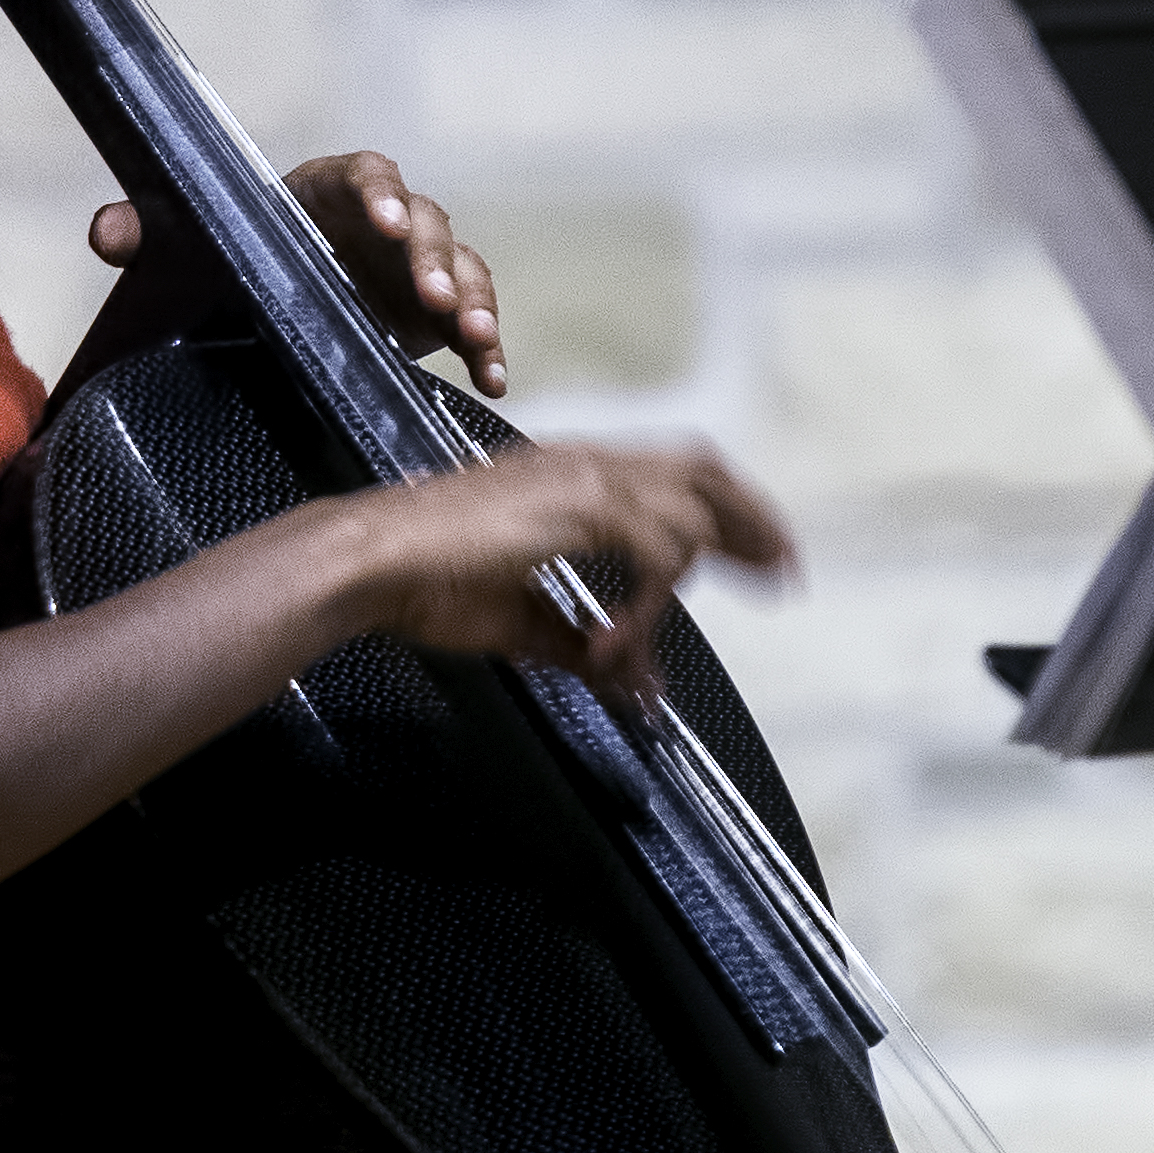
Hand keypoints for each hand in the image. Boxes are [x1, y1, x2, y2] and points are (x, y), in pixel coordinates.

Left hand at [93, 149, 504, 394]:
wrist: (262, 302)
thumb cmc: (234, 259)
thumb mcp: (190, 249)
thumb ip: (149, 234)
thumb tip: (108, 232)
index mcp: (328, 191)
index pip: (367, 174)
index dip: (381, 193)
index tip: (385, 221)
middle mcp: (383, 222)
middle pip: (426, 223)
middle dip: (432, 258)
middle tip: (430, 296)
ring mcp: (414, 267)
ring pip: (460, 268)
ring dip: (471, 299)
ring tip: (473, 335)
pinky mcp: (433, 314)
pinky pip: (471, 322)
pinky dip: (487, 347)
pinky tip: (492, 378)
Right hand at [334, 440, 794, 698]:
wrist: (368, 561)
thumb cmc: (424, 583)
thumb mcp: (522, 620)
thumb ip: (584, 646)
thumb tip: (634, 688)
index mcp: (570, 476)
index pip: (674, 474)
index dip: (727, 512)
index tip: (761, 554)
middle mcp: (585, 464)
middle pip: (703, 472)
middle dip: (752, 519)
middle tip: (785, 569)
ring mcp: (582, 478)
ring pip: (687, 513)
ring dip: (705, 570)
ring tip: (688, 620)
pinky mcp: (577, 506)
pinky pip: (654, 554)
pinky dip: (651, 605)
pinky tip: (617, 645)